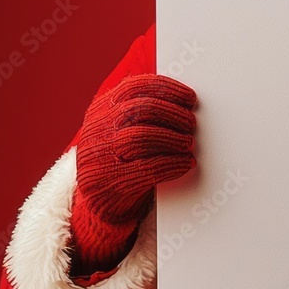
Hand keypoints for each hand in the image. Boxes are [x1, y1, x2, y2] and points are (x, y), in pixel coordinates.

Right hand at [69, 74, 196, 272]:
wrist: (100, 201)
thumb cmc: (121, 159)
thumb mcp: (121, 129)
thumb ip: (141, 113)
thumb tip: (184, 102)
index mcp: (101, 110)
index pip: (134, 88)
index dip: (166, 89)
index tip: (190, 97)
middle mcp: (97, 129)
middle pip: (140, 110)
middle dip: (173, 114)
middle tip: (192, 123)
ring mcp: (100, 156)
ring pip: (140, 137)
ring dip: (172, 138)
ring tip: (189, 143)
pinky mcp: (110, 182)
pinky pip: (147, 169)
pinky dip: (172, 164)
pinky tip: (186, 162)